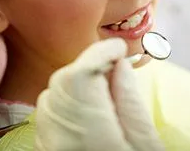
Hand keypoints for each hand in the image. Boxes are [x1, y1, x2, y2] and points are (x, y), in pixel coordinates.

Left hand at [34, 38, 163, 150]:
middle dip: (88, 66)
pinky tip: (89, 109)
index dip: (99, 53)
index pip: (80, 74)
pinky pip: (48, 112)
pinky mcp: (44, 149)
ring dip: (76, 82)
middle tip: (115, 68)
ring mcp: (47, 143)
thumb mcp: (145, 143)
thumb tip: (120, 64)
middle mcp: (59, 136)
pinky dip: (67, 101)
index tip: (119, 49)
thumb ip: (130, 101)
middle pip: (63, 80)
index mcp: (89, 132)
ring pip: (52, 93)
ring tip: (104, 90)